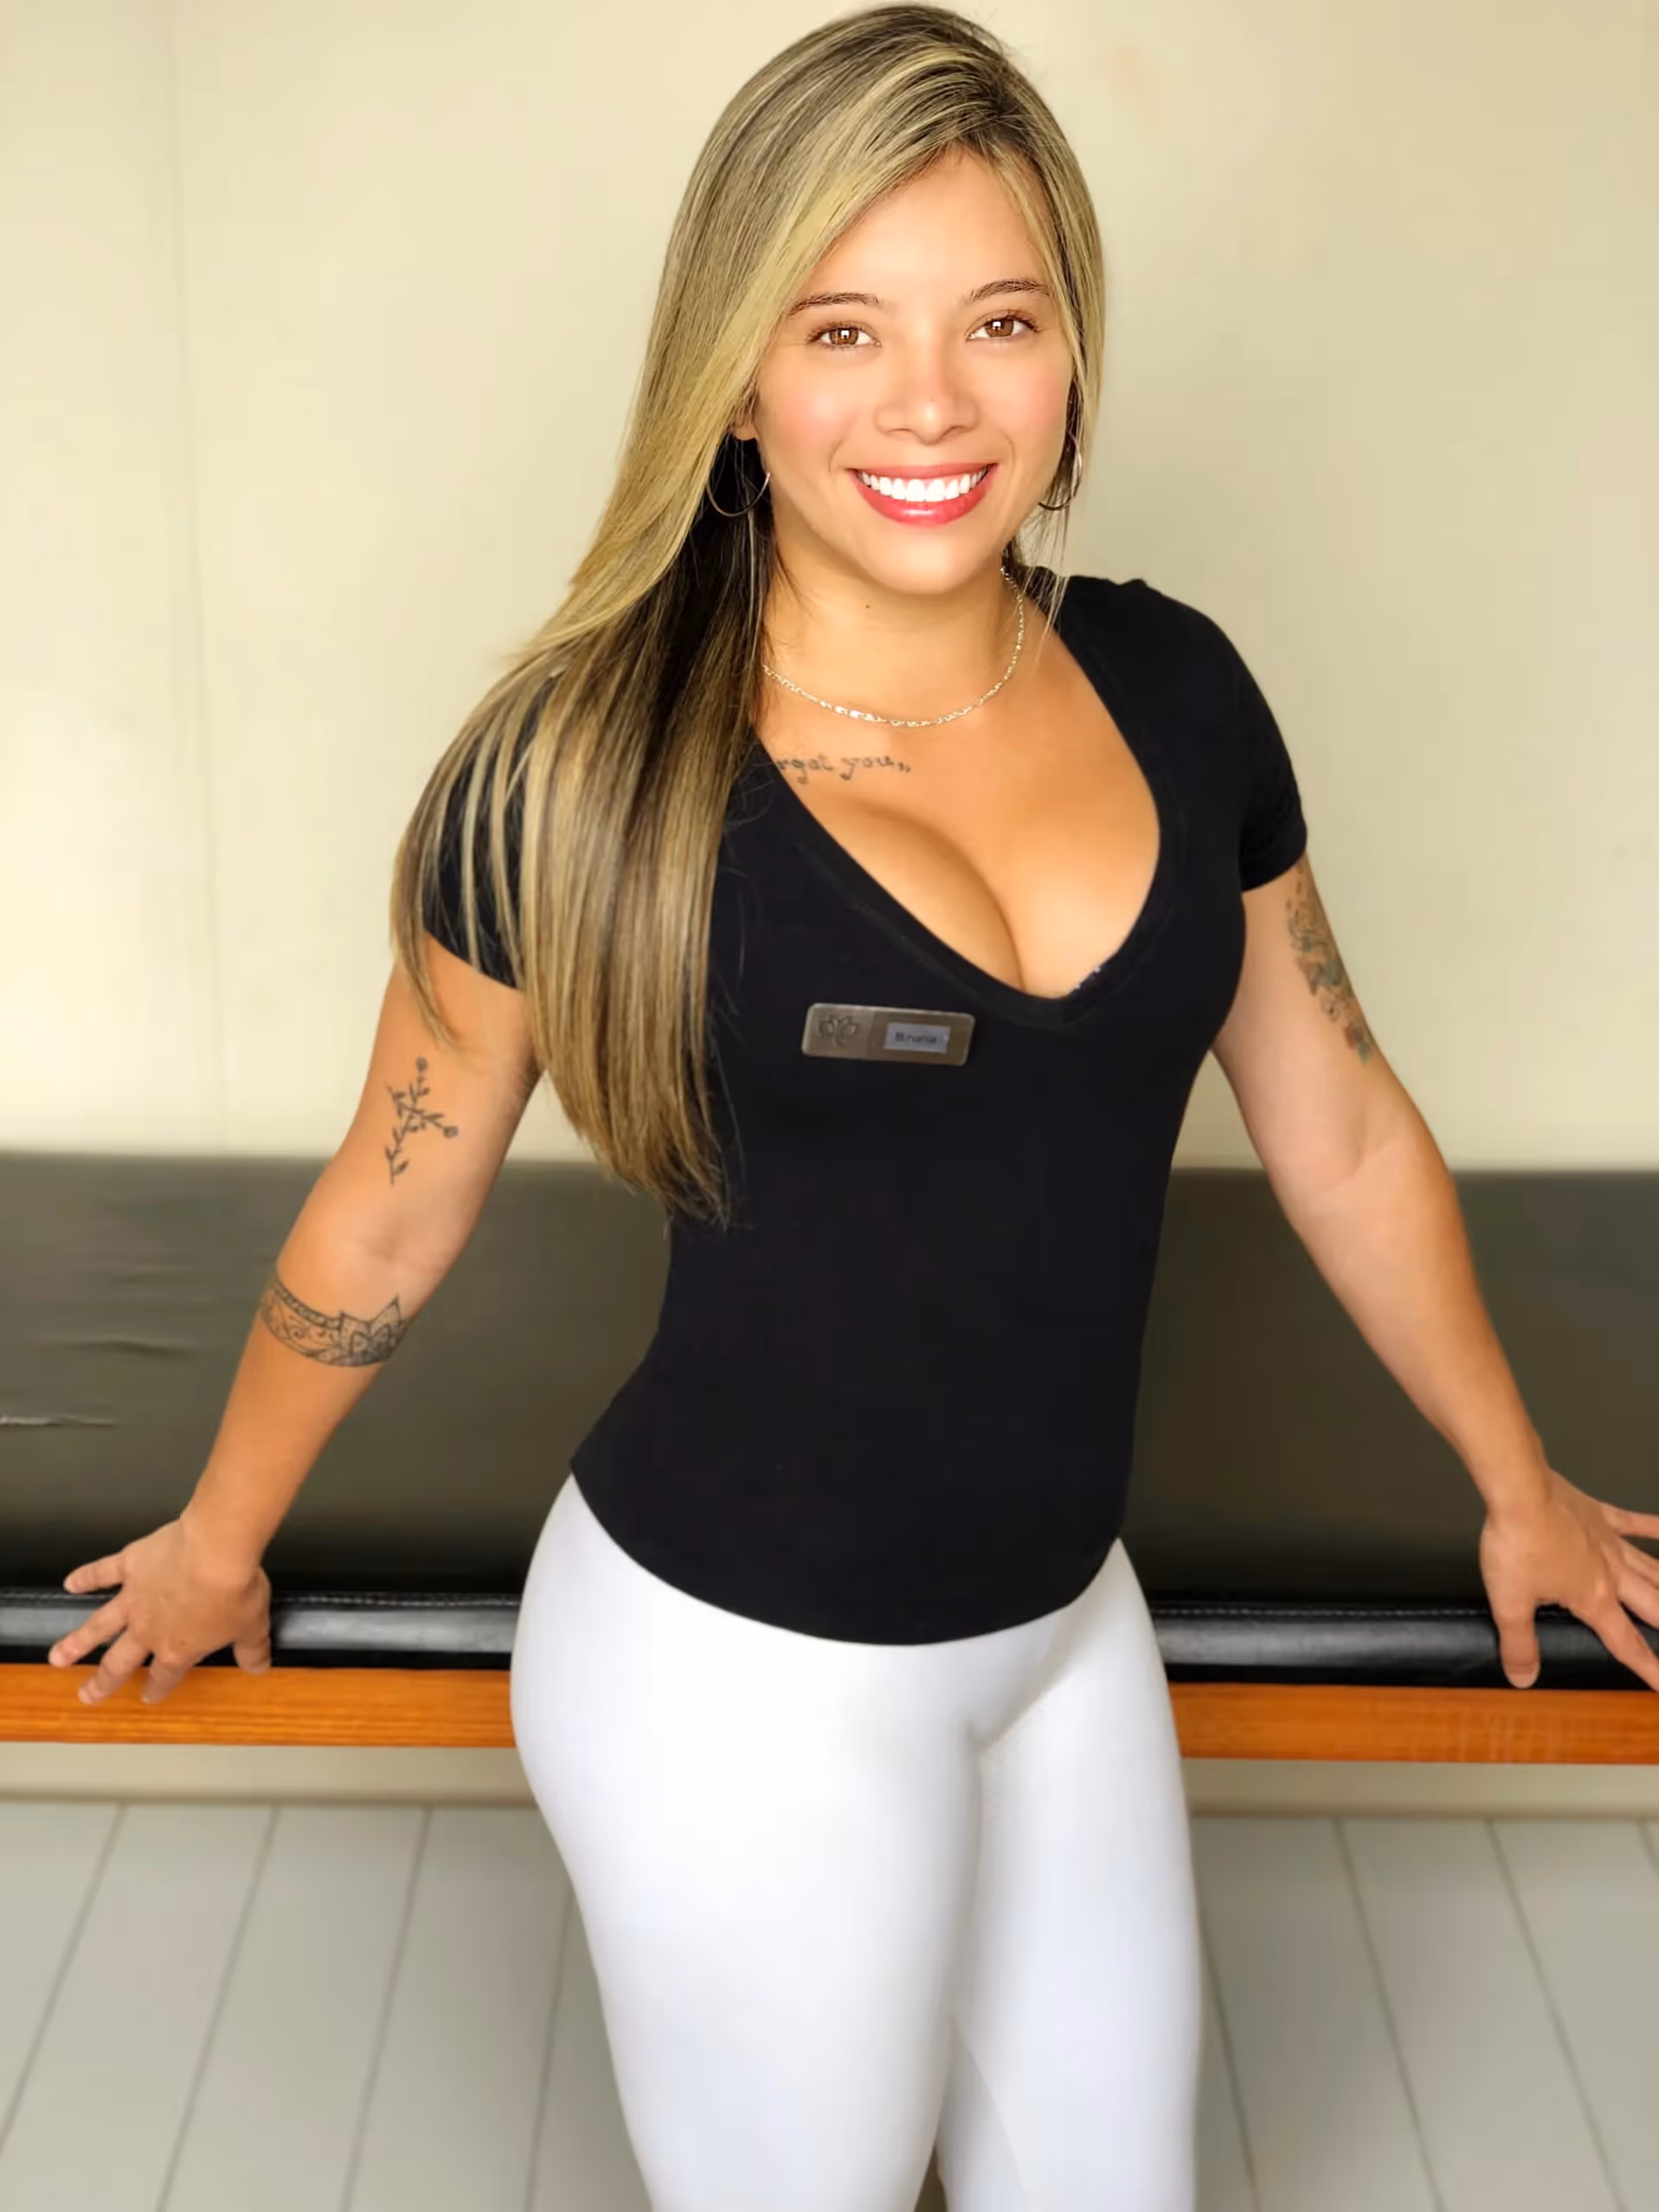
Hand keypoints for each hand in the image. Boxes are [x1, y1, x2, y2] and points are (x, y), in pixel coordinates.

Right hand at [47, 1516, 273, 1707]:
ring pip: (99, 1625)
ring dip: (77, 1642)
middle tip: (85, 1696)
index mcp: (177, 1647)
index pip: (165, 1676)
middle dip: (103, 1681)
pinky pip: (103, 1572)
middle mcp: (148, 1629)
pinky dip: (86, 1577)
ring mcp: (135, 1597)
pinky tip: (70, 1582)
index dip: (158, 1689)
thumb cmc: (234, 1591)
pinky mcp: (131, 1564)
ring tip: (57, 1657)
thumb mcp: (251, 1626)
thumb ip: (251, 1650)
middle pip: (121, 1661)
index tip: (148, 1697)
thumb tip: (259, 1668)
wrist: (216, 1550)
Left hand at [1479, 1464, 1658, 1691]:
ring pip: (1652, 1569)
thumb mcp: (1509, 1604)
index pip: (1626, 1643)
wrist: (1519, 1492)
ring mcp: (1608, 1541)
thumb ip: (1519, 1644)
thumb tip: (1523, 1677)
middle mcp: (1611, 1572)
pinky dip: (1653, 1526)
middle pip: (1652, 1606)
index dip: (1648, 1667)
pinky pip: (1634, 1522)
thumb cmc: (1516, 1543)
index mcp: (1594, 1598)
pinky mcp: (1599, 1514)